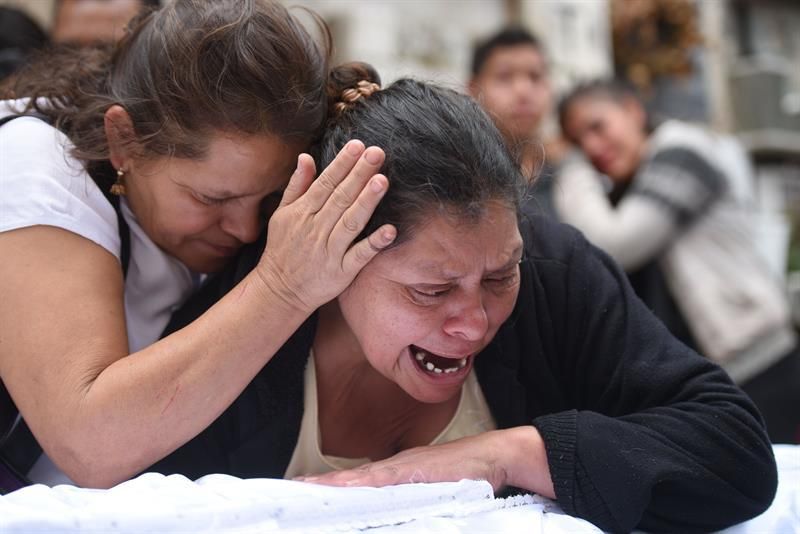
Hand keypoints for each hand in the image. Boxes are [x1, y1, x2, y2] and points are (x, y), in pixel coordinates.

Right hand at [256, 140, 395, 314]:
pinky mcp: (341, 272)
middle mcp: (316, 229)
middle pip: (341, 198)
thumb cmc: (283, 249)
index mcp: (303, 212)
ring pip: (351, 222)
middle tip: (377, 153)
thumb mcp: (282, 215)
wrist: (279, 291)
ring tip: (382, 181)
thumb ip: (297, 185)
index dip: (342, 163)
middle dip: (359, 174)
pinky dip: (374, 243)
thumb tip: (306, 156)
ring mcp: (330, 251)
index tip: (358, 145)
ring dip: (367, 201)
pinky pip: (360, 255)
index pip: (326, 183)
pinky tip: (390, 230)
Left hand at [295, 428, 554, 497]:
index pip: (353, 483)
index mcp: (392, 474)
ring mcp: (401, 469)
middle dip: (318, 488)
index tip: (300, 493)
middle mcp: (392, 469)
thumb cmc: (464, 475)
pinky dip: (358, 484)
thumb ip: (407, 496)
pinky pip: (380, 480)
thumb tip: (388, 512)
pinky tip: (341, 488)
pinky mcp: (413, 471)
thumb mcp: (429, 487)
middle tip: (288, 492)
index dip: (327, 489)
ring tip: (301, 491)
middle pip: (348, 481)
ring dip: (329, 487)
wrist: (491, 456)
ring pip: (357, 480)